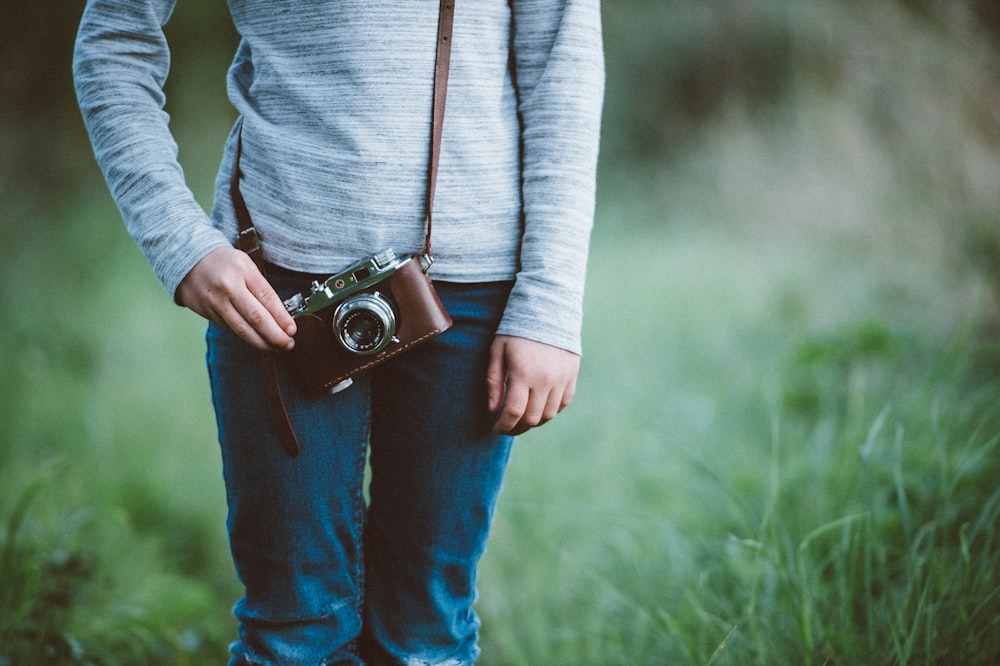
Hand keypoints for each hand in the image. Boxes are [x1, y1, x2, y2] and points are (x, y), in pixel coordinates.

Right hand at [175, 246, 296, 351]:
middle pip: (255, 317)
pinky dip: (246, 336)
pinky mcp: (206, 312)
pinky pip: (230, 328)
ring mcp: (215, 301)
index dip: (282, 318)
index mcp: (243, 270)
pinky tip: (257, 341)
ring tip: (276, 348)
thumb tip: (281, 317)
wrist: (188, 259)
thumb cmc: (224, 262)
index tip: (292, 330)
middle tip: (288, 344)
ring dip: (261, 342)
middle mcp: (228, 286)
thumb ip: (261, 289)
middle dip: (275, 335)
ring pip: (241, 329)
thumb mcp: (246, 266)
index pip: (267, 298)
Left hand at [486, 335, 579, 435]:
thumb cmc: (516, 331)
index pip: (513, 412)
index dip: (503, 426)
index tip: (496, 429)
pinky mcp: (572, 376)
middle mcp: (544, 380)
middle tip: (507, 427)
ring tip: (522, 419)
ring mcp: (561, 379)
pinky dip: (551, 411)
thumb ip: (493, 381)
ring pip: (548, 415)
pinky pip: (563, 403)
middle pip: (532, 418)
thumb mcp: (497, 351)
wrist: (548, 311)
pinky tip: (539, 408)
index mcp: (522, 373)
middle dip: (517, 428)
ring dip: (534, 422)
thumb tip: (493, 410)